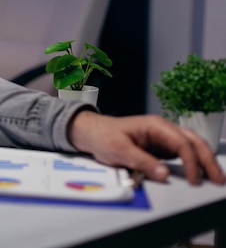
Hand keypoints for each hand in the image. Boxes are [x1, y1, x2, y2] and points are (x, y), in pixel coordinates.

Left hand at [68, 111, 225, 184]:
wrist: (92, 133)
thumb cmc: (104, 136)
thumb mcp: (119, 150)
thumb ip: (142, 162)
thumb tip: (165, 174)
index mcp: (155, 125)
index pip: (182, 143)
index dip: (192, 162)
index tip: (195, 180)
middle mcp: (163, 129)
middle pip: (193, 142)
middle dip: (207, 160)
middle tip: (219, 179)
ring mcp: (163, 137)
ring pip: (191, 146)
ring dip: (204, 160)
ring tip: (215, 177)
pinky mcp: (160, 146)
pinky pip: (182, 153)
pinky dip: (193, 162)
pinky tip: (199, 173)